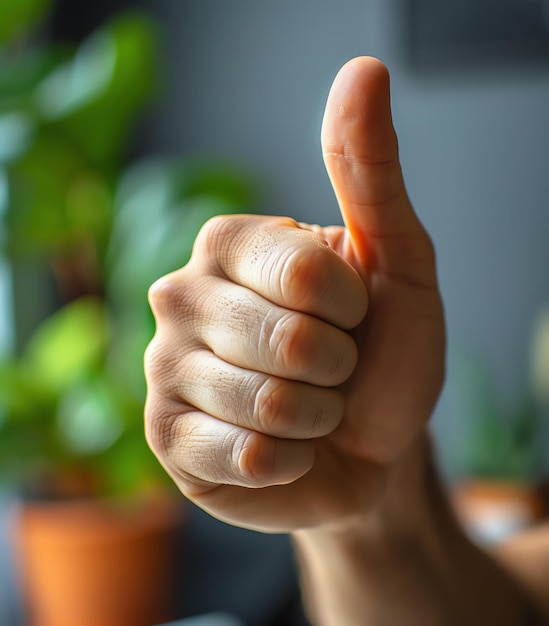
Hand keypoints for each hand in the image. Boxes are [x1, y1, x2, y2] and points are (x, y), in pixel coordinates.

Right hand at [144, 57, 444, 531]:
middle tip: (331, 371)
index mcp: (227, 243)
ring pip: (268, 404)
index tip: (351, 317)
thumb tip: (362, 72)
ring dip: (316, 417)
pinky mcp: (165, 438)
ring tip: (309, 409)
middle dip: (338, 369)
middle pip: (289, 342)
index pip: (308, 275)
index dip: (355, 309)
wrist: (367, 446)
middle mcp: (178, 296)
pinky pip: (245, 457)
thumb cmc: (380, 354)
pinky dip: (287, 460)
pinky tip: (279, 448)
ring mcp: (163, 370)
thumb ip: (370, 172)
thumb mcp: (393, 262)